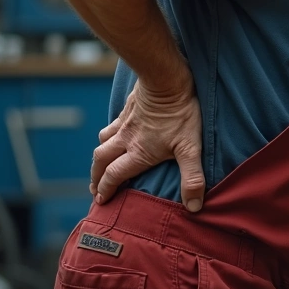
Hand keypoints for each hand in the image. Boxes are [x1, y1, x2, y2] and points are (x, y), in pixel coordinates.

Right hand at [91, 78, 205, 210]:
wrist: (167, 81)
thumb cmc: (180, 115)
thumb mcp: (191, 149)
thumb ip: (192, 178)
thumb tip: (193, 207)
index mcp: (138, 153)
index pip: (114, 176)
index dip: (106, 189)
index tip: (100, 201)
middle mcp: (125, 139)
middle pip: (101, 161)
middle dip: (96, 177)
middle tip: (95, 188)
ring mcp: (124, 123)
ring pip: (103, 142)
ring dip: (99, 156)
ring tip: (101, 165)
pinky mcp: (127, 109)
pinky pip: (111, 125)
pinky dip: (107, 134)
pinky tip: (114, 134)